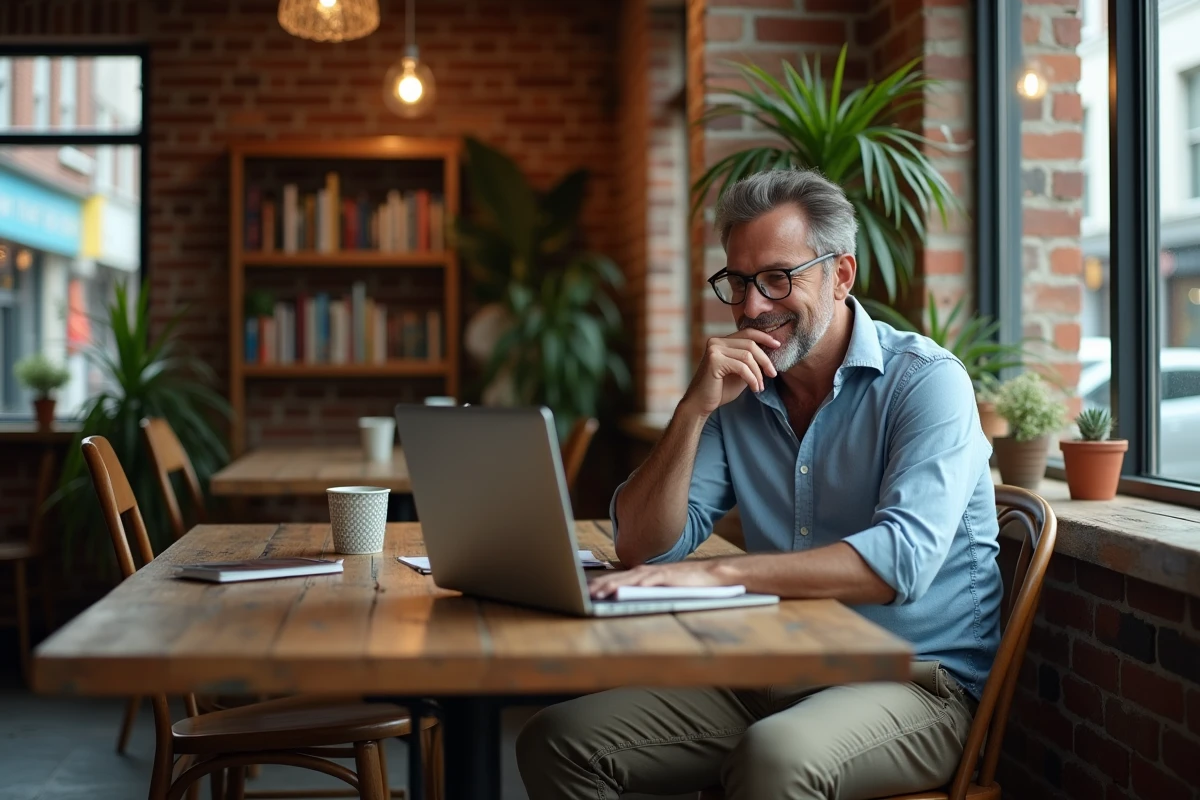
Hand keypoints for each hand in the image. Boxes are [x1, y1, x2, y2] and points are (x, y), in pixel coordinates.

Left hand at [588, 560, 730, 598]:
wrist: (710, 575)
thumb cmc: (685, 583)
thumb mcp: (660, 587)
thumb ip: (644, 590)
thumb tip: (624, 598)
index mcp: (641, 574)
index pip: (617, 579)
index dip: (601, 585)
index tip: (586, 592)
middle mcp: (645, 571)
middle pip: (618, 578)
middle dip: (600, 586)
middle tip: (584, 594)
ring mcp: (655, 573)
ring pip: (629, 579)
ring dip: (612, 585)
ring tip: (598, 593)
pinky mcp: (666, 577)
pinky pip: (648, 581)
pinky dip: (635, 585)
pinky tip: (625, 590)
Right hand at [680, 329, 780, 416]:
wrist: (701, 404)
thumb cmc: (720, 390)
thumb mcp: (740, 372)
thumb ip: (750, 362)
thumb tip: (771, 352)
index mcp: (721, 341)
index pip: (747, 333)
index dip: (764, 337)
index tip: (778, 345)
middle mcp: (716, 341)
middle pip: (750, 344)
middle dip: (765, 360)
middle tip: (773, 374)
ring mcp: (714, 350)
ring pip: (747, 356)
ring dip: (758, 373)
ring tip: (761, 387)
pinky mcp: (714, 360)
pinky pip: (741, 367)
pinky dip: (752, 379)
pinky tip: (755, 389)